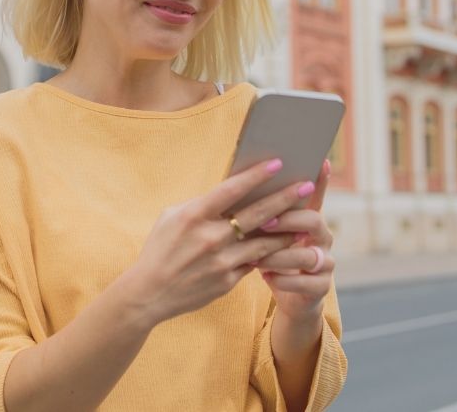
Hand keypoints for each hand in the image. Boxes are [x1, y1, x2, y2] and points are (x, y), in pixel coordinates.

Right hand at [121, 159, 317, 325]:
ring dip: (287, 229)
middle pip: (257, 213)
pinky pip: (254, 263)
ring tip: (306, 218)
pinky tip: (285, 245)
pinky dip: (270, 253)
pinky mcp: (227, 281)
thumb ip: (201, 205)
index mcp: (194, 216)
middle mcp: (210, 237)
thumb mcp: (171, 218)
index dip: (257, 175)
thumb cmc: (159, 249)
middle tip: (307, 186)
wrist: (148, 294)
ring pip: (264, 242)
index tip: (278, 163)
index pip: (232, 190)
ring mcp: (221, 261)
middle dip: (285, 198)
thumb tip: (230, 192)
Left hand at [256, 160, 335, 319]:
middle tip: (264, 222)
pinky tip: (267, 277)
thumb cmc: (270, 258)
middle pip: (313, 221)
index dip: (320, 180)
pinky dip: (283, 279)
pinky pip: (305, 282)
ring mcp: (325, 262)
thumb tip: (238, 184)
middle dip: (287, 220)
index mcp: (308, 220)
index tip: (320, 162)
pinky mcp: (321, 287)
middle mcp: (322, 237)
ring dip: (280, 255)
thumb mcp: (264, 234)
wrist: (289, 297)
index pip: (315, 195)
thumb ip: (259, 214)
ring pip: (307, 255)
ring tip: (257, 258)